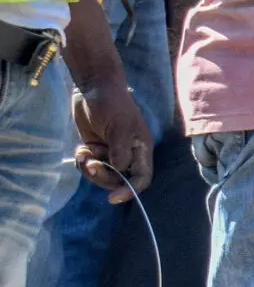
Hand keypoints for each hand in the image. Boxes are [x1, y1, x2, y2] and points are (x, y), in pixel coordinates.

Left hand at [71, 77, 151, 202]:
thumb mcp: (119, 127)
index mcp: (140, 150)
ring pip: (102, 174)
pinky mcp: (96, 149)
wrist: (93, 88)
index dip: (130, 190)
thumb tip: (120, 170)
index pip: (142, 177)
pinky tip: (80, 149)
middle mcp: (128, 154)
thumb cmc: (112, 105)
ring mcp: (111, 152)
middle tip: (90, 164)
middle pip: (119, 179)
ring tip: (82, 153)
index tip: (113, 198)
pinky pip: (90, 165)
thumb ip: (121, 150)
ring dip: (90, 168)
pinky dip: (83, 161)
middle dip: (102, 176)